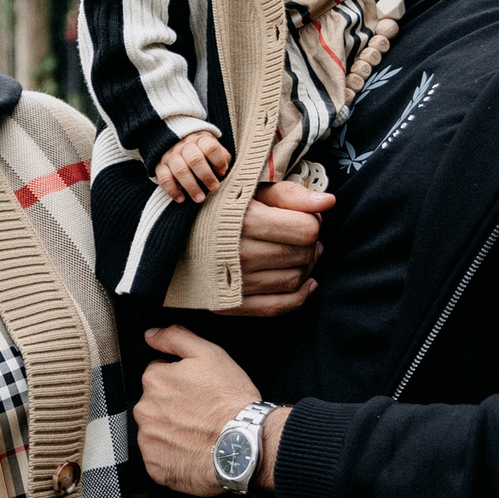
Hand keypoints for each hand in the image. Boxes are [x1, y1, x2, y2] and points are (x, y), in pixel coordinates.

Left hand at [134, 324, 279, 496]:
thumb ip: (175, 338)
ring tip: (198, 434)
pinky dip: (172, 456)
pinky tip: (193, 451)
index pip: (158, 376)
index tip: (197, 392)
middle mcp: (144, 410)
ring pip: (156, 431)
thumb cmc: (231, 399)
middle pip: (154, 404)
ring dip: (171, 431)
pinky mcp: (156, 468)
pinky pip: (159, 459)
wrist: (246, 444)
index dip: (180, 383)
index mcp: (154, 380)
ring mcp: (149, 441)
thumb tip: (151, 335)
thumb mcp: (210, 354)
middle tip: (200, 414)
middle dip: (172, 407)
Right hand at [154, 132, 233, 203]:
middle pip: (195, 159)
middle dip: (206, 176)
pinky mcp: (160, 166)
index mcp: (200, 140)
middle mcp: (184, 146)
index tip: (222, 172)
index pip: (210, 147)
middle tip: (213, 187)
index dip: (218, 161)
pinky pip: (164, 179)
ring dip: (191, 187)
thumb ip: (222, 157)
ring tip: (200, 198)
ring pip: (180, 171)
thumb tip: (222, 171)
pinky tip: (181, 199)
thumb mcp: (213, 148)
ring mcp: (171, 156)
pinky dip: (173, 191)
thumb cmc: (200, 150)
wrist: (175, 142)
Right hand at [216, 181, 332, 317]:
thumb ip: (290, 195)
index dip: (312, 221)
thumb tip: (329, 202)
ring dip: (304, 267)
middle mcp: (241, 254)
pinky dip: (299, 296)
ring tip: (295, 253)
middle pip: (304, 254)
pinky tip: (305, 283)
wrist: (168, 241)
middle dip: (309, 244)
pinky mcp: (231, 303)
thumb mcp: (248, 191)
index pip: (307, 229)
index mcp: (245, 221)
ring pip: (296, 279)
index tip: (301, 217)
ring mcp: (236, 282)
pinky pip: (279, 306)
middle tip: (299, 236)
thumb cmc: (213, 211)